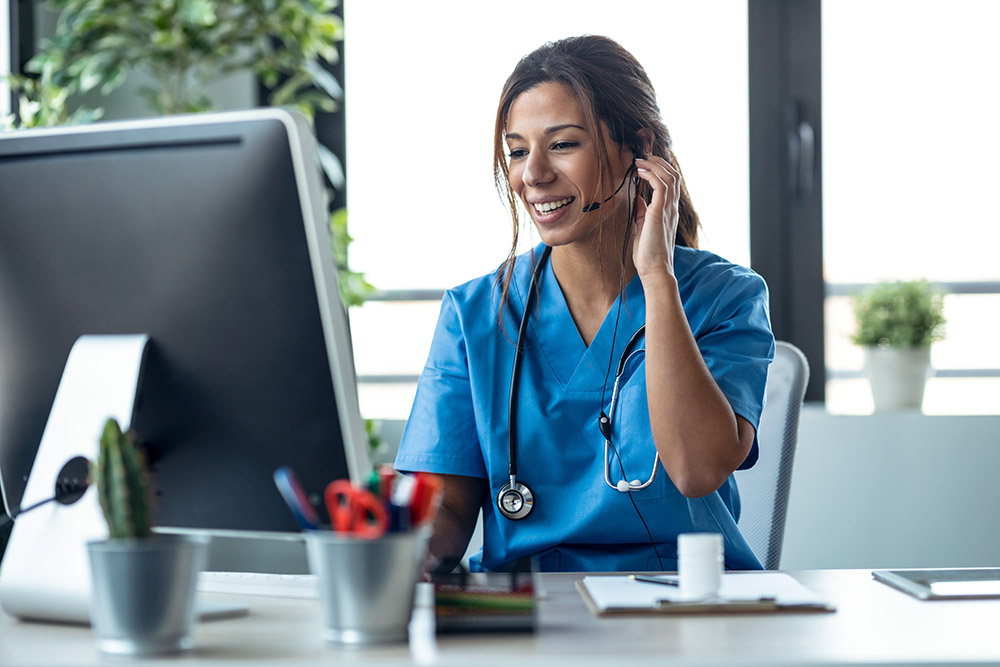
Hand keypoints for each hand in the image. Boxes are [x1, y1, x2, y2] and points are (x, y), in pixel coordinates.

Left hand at [631, 155, 680, 280]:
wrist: (654, 270)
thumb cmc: (648, 254)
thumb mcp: (642, 228)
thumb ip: (642, 212)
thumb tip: (638, 199)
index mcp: (668, 211)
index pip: (671, 183)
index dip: (660, 169)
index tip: (645, 163)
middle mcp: (671, 208)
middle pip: (673, 175)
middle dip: (658, 162)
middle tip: (642, 156)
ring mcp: (668, 210)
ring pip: (669, 177)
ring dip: (654, 165)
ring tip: (640, 160)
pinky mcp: (660, 212)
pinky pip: (660, 186)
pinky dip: (650, 174)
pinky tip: (640, 172)